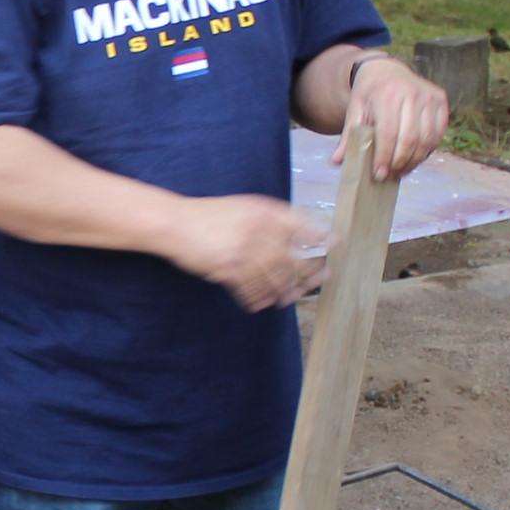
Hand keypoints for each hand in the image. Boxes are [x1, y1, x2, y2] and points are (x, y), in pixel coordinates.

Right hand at [170, 193, 320, 311]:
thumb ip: (269, 217)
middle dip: (311, 270)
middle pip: (293, 255)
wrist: (175, 223)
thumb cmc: (210, 215)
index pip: (301, 224)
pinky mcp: (228, 269)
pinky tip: (265, 302)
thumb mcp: (243, 207)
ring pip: (275, 276)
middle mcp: (257, 229)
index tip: (334, 243)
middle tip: (323, 277)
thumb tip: (297, 233)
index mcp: (262, 211)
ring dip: (287, 289)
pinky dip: (260, 298)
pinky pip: (251, 289)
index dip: (319, 235)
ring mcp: (243, 251)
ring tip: (291, 297)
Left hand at [348, 55, 450, 179]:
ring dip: (415, 160)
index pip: (389, 134)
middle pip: (409, 139)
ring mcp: (429, 96)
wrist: (386, 69)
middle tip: (389, 175)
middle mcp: (412, 93)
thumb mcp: (355, 110)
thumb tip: (336, 162)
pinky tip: (415, 157)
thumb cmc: (369, 93)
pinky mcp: (440, 100)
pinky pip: (438, 133)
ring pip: (426, 139)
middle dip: (399, 163)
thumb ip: (348, 135)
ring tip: (401, 170)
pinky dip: (428, 149)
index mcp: (388, 94)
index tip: (379, 174)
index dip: (384, 157)